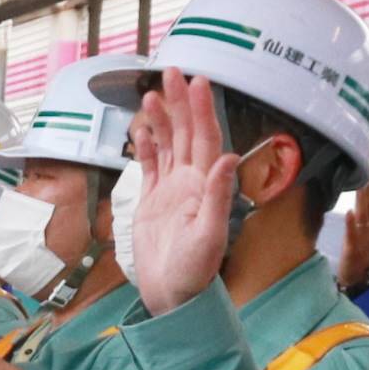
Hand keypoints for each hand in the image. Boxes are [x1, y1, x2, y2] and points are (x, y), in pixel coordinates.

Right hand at [124, 79, 241, 314]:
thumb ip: (218, 195)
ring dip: (160, 120)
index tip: (196, 82)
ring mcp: (171, 190)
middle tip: (170, 73)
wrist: (173, 296)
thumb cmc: (195, 272)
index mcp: (205, 185)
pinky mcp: (152, 201)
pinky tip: (141, 129)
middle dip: (179, 103)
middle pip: (185, 133)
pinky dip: (145, 147)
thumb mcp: (210, 235)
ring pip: (166, 145)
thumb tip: (227, 157)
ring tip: (151, 96)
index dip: (201, 109)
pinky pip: (149, 166)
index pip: (204, 138)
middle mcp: (190, 182)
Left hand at [325, 191, 368, 289]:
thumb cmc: (358, 254)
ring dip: (362, 201)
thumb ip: (361, 219)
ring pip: (365, 218)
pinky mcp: (352, 250)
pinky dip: (351, 224)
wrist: (357, 279)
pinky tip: (349, 212)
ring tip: (360, 186)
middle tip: (365, 172)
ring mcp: (363, 241)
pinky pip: (352, 235)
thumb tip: (357, 203)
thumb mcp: (362, 234)